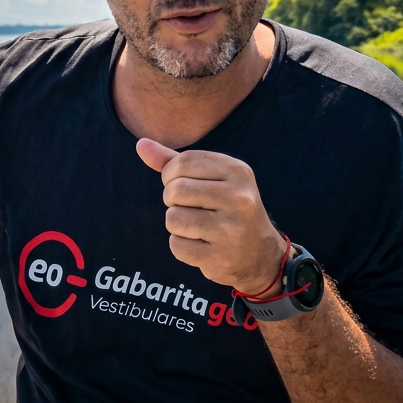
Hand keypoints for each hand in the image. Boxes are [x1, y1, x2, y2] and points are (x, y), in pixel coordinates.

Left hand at [137, 138, 284, 293]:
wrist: (261, 255)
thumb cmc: (228, 209)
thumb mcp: (211, 179)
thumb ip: (174, 161)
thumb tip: (141, 144)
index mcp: (238, 171)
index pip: (183, 162)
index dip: (170, 174)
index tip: (180, 185)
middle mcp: (238, 198)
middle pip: (175, 190)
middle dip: (171, 200)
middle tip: (189, 208)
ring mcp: (231, 229)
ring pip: (172, 218)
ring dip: (175, 224)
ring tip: (196, 227)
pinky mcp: (220, 257)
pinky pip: (176, 246)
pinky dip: (181, 246)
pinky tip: (201, 245)